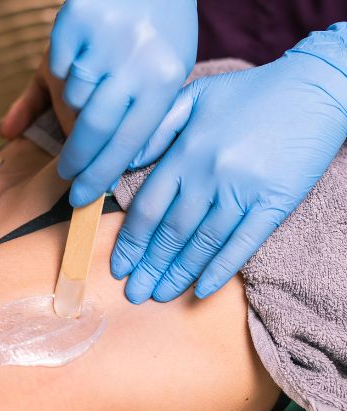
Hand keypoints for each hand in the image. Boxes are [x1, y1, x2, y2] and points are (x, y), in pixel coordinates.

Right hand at [2, 0, 197, 206]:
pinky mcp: (75, 18)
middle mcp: (136, 59)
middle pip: (93, 129)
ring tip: (92, 92)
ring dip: (74, 106)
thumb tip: (82, 170)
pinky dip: (62, 71)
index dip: (100, 176)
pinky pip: (56, 66)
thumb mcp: (148, 76)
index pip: (126, 144)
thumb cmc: (154, 36)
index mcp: (164, 79)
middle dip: (76, 159)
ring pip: (72, 98)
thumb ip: (116, 120)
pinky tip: (81, 60)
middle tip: (67, 172)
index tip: (81, 197)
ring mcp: (105, 37)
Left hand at [111, 24, 346, 302]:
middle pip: (170, 232)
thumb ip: (155, 131)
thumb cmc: (250, 95)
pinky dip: (220, 269)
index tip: (119, 266)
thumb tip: (120, 166)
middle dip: (148, 267)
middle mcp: (209, 176)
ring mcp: (242, 192)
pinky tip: (202, 290)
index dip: (131, 242)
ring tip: (159, 295)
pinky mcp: (273, 204)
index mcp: (186, 152)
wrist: (317, 89)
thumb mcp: (194, 98)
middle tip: (132, 294)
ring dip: (178, 274)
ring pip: (202, 244)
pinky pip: (242, 245)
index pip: (148, 208)